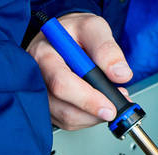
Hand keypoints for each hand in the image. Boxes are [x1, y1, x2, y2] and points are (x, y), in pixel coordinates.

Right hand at [27, 12, 131, 129]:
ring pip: (67, 119)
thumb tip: (120, 74)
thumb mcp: (93, 28)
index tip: (109, 107)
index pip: (62, 84)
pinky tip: (96, 104)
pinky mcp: (48, 108)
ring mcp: (40, 96)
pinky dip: (87, 118)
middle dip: (93, 112)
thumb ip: (107, 48)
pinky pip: (67, 122)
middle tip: (115, 107)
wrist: (63, 38)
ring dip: (93, 116)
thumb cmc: (74, 32)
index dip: (87, 99)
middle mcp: (37, 78)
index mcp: (43, 55)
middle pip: (63, 108)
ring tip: (109, 100)